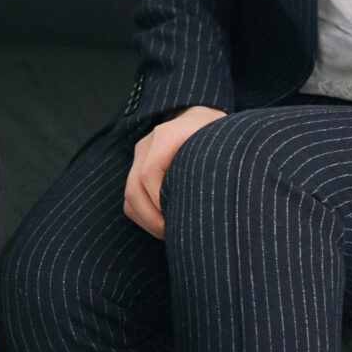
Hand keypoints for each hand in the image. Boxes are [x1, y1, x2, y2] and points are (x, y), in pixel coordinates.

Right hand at [121, 105, 226, 238]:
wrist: (202, 116)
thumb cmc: (217, 133)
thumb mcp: (222, 143)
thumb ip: (216, 165)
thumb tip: (218, 202)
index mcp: (166, 136)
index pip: (149, 174)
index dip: (160, 202)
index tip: (178, 220)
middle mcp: (147, 144)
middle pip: (133, 189)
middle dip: (152, 219)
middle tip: (174, 235)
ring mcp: (139, 156)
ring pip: (129, 197)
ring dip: (147, 221)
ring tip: (170, 233)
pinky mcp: (137, 167)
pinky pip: (131, 199)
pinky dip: (144, 216)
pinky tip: (165, 224)